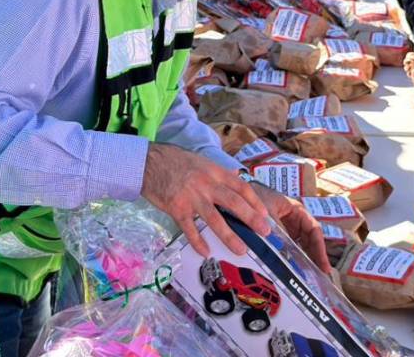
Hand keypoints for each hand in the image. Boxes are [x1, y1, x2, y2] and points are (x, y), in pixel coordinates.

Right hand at [141, 145, 269, 255]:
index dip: (255, 201)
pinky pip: (190, 229)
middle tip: (264, 232)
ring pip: (214, 219)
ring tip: (241, 249)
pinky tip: (206, 252)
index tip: (265, 214)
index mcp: (215, 172)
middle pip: (233, 203)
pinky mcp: (177, 208)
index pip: (241, 187)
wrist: (148, 162)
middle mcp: (206, 184)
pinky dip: (197, 242)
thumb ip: (218, 173)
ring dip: (229, 236)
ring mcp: (191, 197)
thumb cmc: (175, 161)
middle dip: (251, 218)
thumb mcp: (202, 161)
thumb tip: (235, 179)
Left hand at [251, 184, 330, 271]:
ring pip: (300, 247)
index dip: (320, 248)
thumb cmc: (254, 197)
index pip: (314, 230)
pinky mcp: (278, 237)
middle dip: (315, 258)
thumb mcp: (266, 213)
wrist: (239, 196)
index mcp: (297, 210)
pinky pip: (288, 249)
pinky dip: (291, 260)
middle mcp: (295, 220)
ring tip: (310, 278)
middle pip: (310, 241)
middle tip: (320, 276)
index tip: (323, 265)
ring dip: (305, 261)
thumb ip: (275, 230)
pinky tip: (292, 272)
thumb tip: (282, 250)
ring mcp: (287, 229)